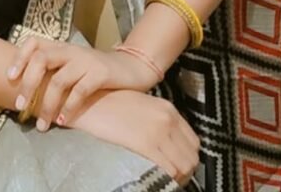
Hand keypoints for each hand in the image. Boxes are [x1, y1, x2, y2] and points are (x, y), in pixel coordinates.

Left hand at [8, 37, 160, 128]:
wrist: (132, 68)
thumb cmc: (95, 71)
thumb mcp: (72, 65)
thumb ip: (53, 71)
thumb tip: (23, 89)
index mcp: (61, 47)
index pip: (33, 42)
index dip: (19, 58)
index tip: (9, 78)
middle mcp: (71, 50)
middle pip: (41, 59)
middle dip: (28, 84)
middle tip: (20, 106)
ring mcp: (86, 61)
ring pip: (59, 80)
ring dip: (47, 104)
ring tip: (43, 124)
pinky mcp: (101, 73)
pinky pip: (80, 91)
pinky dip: (69, 107)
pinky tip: (64, 121)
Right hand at [72, 90, 199, 187]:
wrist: (88, 100)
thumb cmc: (108, 104)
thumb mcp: (140, 106)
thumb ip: (157, 120)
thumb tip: (166, 144)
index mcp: (168, 109)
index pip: (193, 142)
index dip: (187, 158)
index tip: (177, 166)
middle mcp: (167, 118)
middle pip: (191, 156)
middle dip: (185, 172)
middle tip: (171, 178)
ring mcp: (158, 130)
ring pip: (183, 166)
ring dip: (176, 178)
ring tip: (163, 181)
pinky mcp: (146, 143)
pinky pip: (168, 169)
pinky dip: (166, 178)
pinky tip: (155, 178)